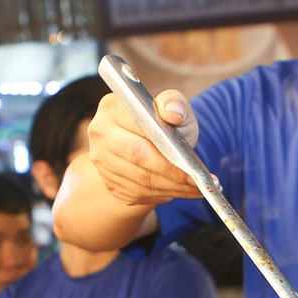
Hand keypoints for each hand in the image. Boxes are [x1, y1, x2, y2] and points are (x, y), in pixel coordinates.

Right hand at [87, 88, 202, 207]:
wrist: (150, 145)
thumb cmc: (163, 123)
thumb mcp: (174, 106)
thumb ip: (175, 102)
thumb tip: (172, 112)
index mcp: (112, 107)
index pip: (140, 128)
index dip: (167, 148)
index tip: (190, 164)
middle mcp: (101, 134)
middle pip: (138, 157)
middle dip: (171, 172)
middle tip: (196, 180)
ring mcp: (102, 161)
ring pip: (141, 180)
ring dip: (172, 187)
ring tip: (196, 188)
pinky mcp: (110, 183)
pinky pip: (139, 193)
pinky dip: (164, 194)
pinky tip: (182, 191)